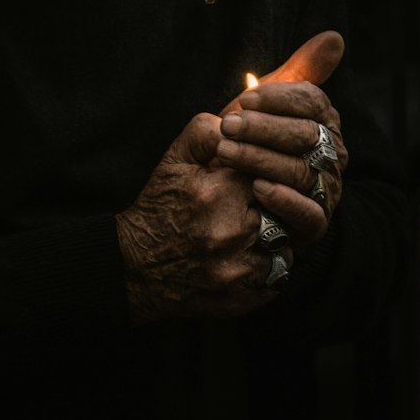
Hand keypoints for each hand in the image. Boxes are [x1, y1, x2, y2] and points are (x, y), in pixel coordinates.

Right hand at [115, 113, 286, 325]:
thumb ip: (206, 132)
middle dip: (272, 206)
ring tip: (248, 234)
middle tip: (252, 207)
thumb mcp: (174, 161)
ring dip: (272, 239)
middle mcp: (232, 232)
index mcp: (219, 193)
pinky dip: (267, 268)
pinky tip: (245, 257)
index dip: (262, 174)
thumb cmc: (158, 208)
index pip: (269, 172)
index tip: (251, 180)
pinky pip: (277, 278)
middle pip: (282, 209)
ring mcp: (239, 270)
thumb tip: (237, 121)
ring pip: (285, 246)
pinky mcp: (241, 297)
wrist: (134, 267)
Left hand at [215, 30, 347, 246]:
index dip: (280, 98)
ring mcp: (326, 189)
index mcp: (324, 122)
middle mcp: (331, 154)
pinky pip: (308, 212)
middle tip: (229, 125)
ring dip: (262, 159)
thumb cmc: (257, 146)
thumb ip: (297, 73)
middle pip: (306, 134)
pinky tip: (256, 188)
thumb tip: (334, 38)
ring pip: (302, 170)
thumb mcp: (269, 108)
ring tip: (228, 153)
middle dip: (265, 127)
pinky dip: (283, 199)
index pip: (313, 102)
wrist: (244, 202)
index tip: (246, 98)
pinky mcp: (315, 223)